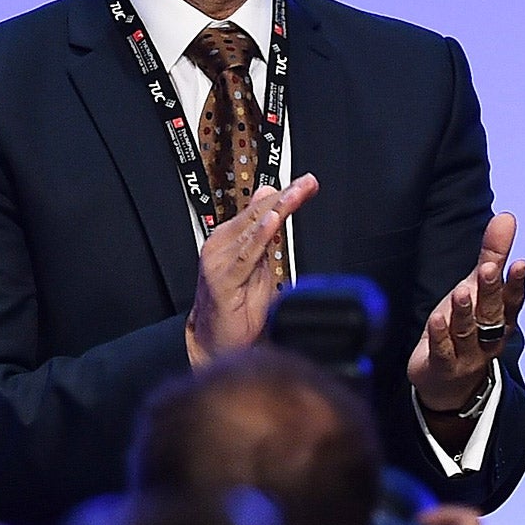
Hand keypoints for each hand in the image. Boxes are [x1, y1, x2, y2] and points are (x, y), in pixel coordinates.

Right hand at [185, 176, 318, 368]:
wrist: (217, 341)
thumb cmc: (239, 306)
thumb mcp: (261, 264)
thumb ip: (267, 235)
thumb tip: (272, 203)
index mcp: (232, 238)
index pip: (261, 209)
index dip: (285, 194)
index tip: (308, 183)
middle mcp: (223, 245)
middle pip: (258, 214)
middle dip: (285, 197)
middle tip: (307, 183)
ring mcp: (220, 261)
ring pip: (254, 230)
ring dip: (276, 210)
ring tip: (294, 194)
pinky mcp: (221, 280)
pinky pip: (245, 256)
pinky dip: (259, 237)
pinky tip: (272, 223)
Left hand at [409, 213, 524, 412]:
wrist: (448, 382)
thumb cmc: (467, 327)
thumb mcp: (477, 288)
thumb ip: (492, 254)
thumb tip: (507, 217)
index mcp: (501, 318)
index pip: (512, 300)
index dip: (516, 284)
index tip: (519, 263)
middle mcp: (489, 337)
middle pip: (492, 314)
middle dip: (491, 292)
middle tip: (488, 269)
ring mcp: (467, 354)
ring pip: (468, 332)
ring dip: (465, 312)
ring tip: (461, 292)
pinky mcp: (443, 366)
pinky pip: (443, 351)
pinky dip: (441, 336)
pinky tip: (438, 319)